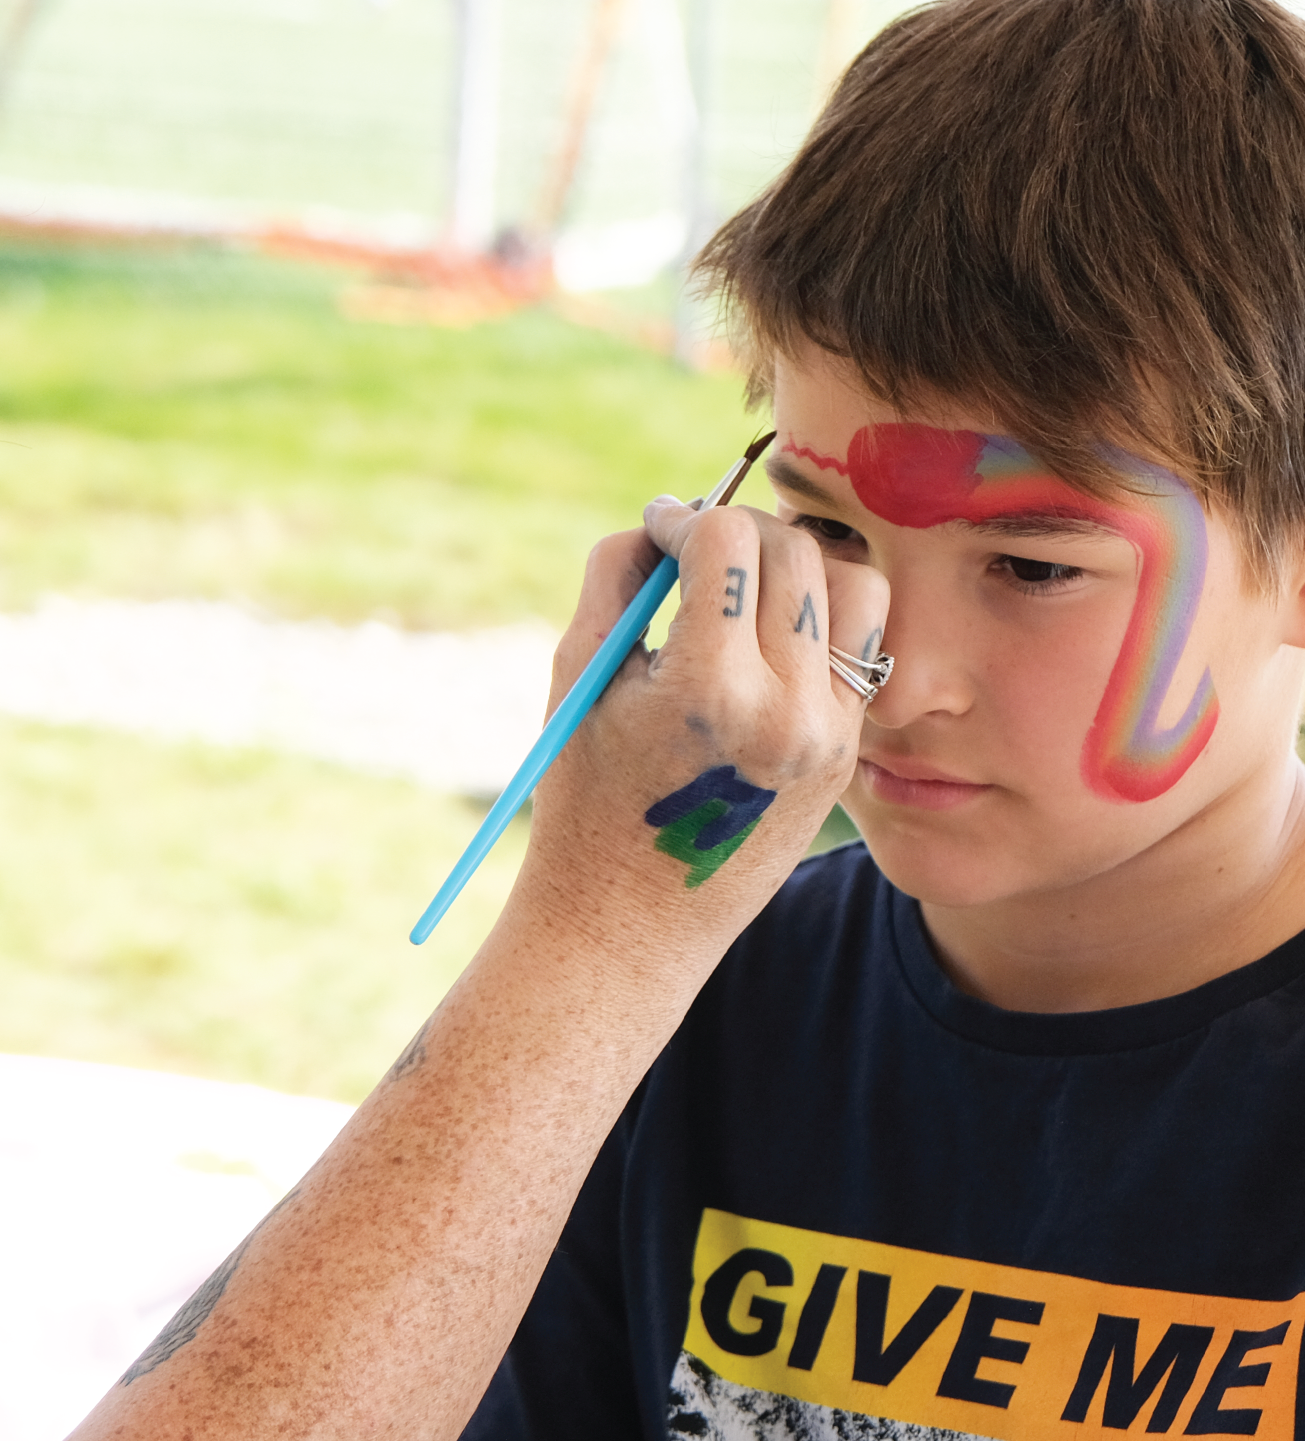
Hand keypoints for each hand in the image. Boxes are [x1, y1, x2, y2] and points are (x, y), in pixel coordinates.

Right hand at [505, 499, 889, 972]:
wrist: (632, 924)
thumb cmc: (586, 799)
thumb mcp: (580, 680)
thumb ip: (616, 577)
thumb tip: (663, 516)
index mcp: (710, 691)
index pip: (726, 541)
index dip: (683, 519)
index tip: (657, 533)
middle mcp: (786, 710)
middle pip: (793, 550)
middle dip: (738, 532)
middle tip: (693, 554)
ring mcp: (828, 734)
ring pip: (852, 584)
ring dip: (799, 565)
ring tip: (744, 588)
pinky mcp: (847, 752)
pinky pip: (861, 646)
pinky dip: (819, 619)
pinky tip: (766, 639)